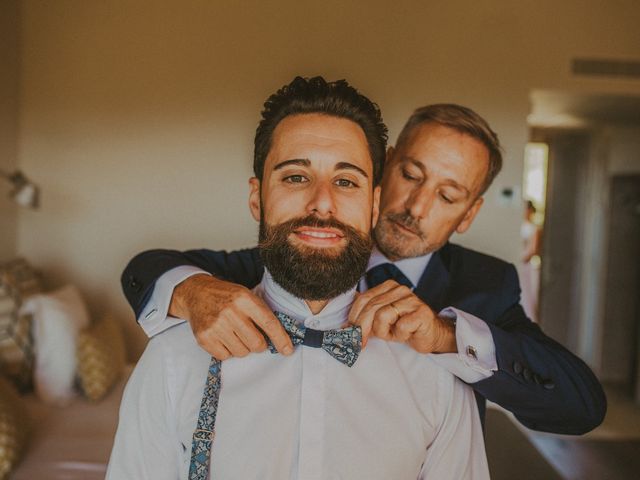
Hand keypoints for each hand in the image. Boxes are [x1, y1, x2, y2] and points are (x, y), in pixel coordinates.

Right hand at [169, 274, 293, 359]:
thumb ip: (262, 313)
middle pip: (256, 343)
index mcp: (244, 299)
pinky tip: (223, 337)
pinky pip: (225, 356)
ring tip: (235, 333)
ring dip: (242, 347)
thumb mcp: (246, 295)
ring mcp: (216, 326)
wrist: (197, 294)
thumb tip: (281, 338)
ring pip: (242, 352)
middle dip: (259, 344)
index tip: (287, 350)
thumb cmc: (227, 296)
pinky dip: (228, 350)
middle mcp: (230, 312)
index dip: (280, 339)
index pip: (268, 323)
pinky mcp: (204, 338)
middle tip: (254, 337)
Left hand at [347, 280, 456, 353]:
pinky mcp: (422, 313)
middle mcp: (399, 289)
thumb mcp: (380, 320)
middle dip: (362, 328)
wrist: (431, 335)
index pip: (363, 299)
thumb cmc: (403, 327)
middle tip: (359, 343)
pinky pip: (401, 326)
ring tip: (393, 335)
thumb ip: (364, 317)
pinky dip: (400, 335)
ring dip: (384, 332)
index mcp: (387, 286)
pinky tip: (406, 335)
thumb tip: (343, 327)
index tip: (348, 333)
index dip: (353, 317)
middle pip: (371, 307)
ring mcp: (412, 299)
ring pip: (383, 316)